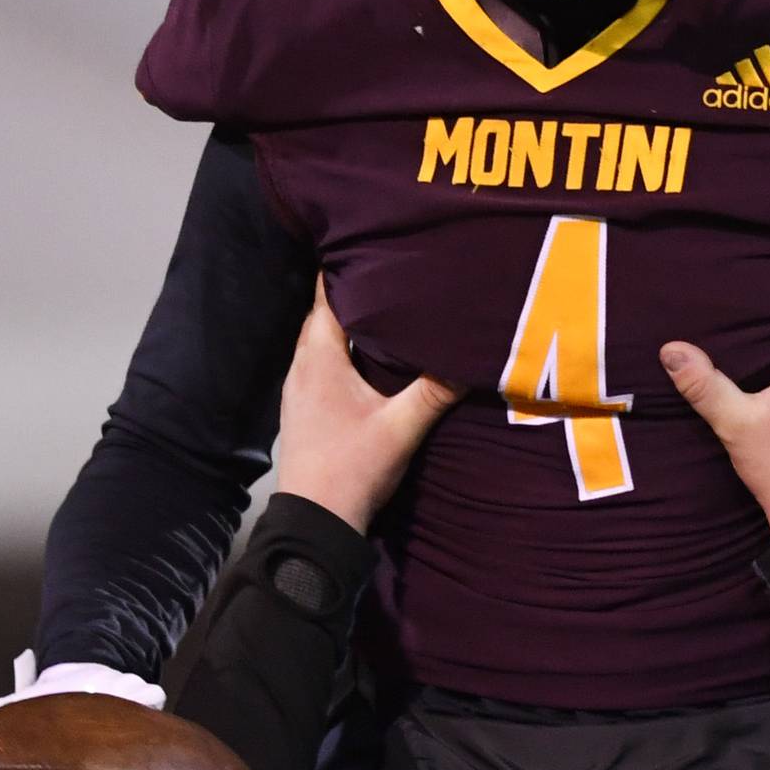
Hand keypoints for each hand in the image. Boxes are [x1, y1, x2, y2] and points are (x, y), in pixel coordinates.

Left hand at [276, 278, 461, 532]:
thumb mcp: (401, 428)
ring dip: (348, 324)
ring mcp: (298, 390)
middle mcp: (301, 366)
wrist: (316, 524)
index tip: (376, 245)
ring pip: (322, 341)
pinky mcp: (304, 410)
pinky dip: (342, 351)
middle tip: (388, 269)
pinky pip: (321, 364)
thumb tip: (471, 356)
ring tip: (384, 306)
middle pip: (325, 315)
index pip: (328, 296)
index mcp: (318, 358)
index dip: (349, 268)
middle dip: (354, 292)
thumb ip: (435, 391)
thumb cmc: (353, 470)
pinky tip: (367, 358)